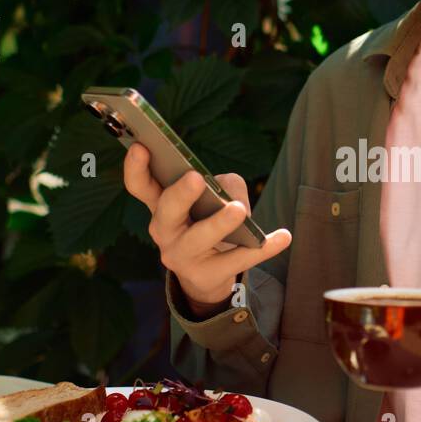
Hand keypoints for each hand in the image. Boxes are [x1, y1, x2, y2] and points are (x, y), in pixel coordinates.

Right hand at [123, 143, 291, 311]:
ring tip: (238, 210)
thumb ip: (223, 187)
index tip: (141, 146)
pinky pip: (237, 260)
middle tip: (195, 178)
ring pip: (199, 237)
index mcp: (160, 206)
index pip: (140, 186)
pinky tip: (284, 236)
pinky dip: (263, 248)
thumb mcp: (211, 200)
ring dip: (218, 223)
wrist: (207, 274)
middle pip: (166, 211)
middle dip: (180, 194)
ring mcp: (182, 256)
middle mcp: (164, 231)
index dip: (136, 167)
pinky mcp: (206, 275)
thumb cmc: (207, 223)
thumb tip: (234, 199)